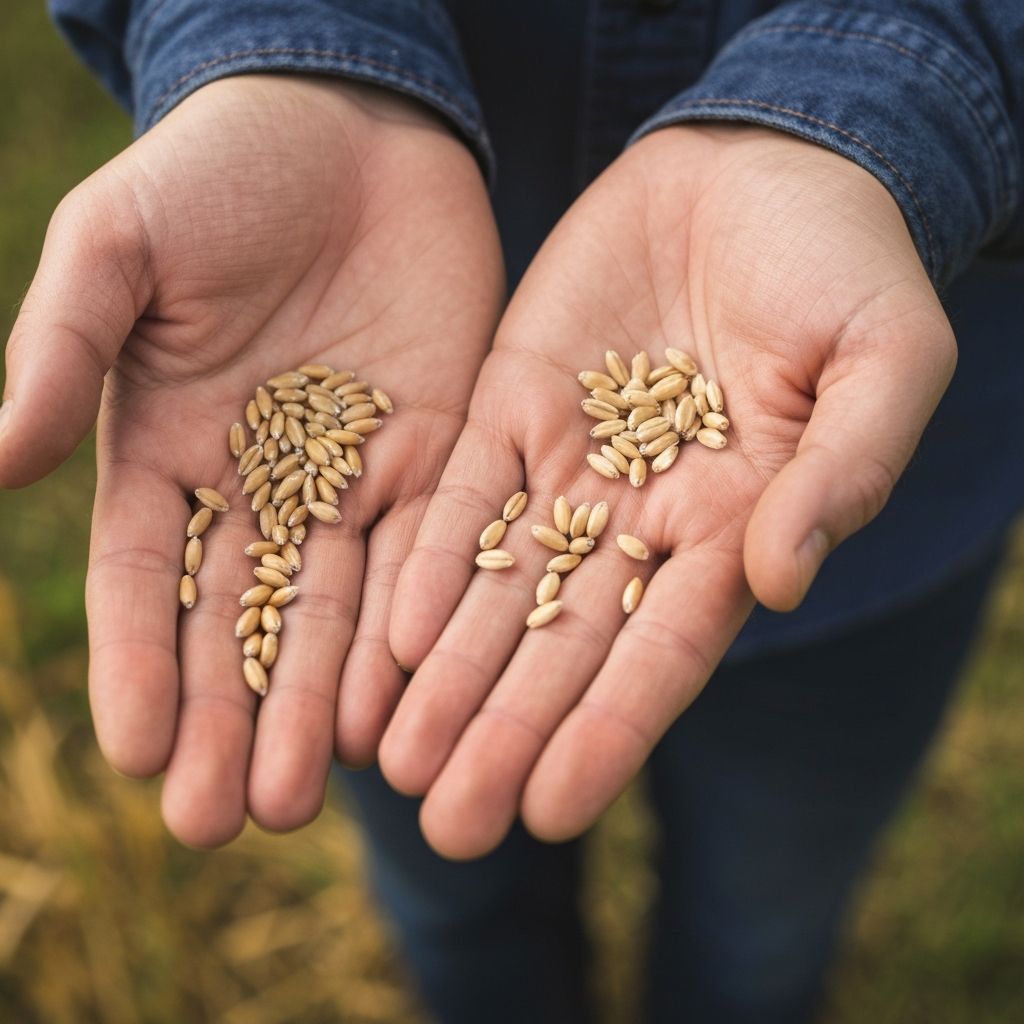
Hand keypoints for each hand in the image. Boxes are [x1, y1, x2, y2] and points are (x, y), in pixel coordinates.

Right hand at [0, 76, 502, 845]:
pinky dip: (404, 633)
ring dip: (313, 706)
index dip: (138, 663)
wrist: (352, 132)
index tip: (128, 750)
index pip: (149, 578)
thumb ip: (60, 349)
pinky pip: (421, 559)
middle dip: (225, 721)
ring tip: (297, 801)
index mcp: (169, 446)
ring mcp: (352, 477)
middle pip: (241, 622)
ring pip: (332, 614)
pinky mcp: (434, 458)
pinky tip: (389, 706)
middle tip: (217, 824)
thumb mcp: (119, 245)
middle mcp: (261, 484)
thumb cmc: (220, 172)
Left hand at [379, 124, 954, 858]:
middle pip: (563, 645)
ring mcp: (569, 462)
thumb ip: (840, 472)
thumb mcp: (884, 359)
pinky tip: (389, 633)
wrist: (761, 168)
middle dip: (505, 733)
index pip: (664, 652)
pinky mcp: (512, 401)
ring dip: (447, 675)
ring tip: (396, 761)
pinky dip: (426, 561)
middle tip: (447, 828)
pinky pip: (462, 492)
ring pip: (497, 588)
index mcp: (735, 525)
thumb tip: (779, 580)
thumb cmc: (845, 263)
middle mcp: (641, 516)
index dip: (608, 731)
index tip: (550, 813)